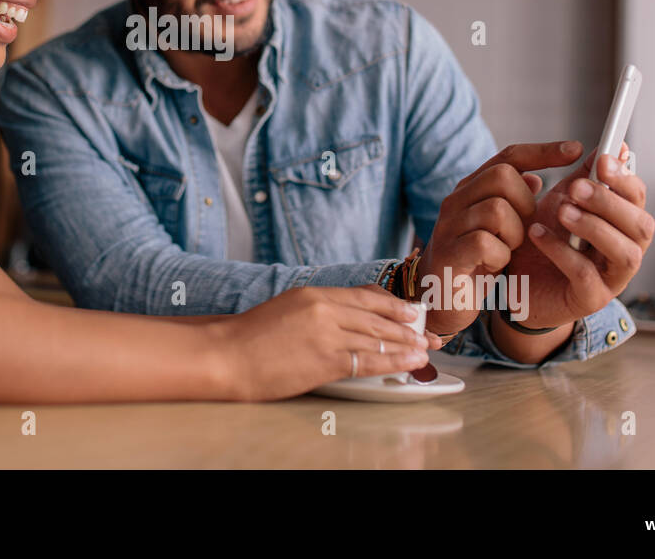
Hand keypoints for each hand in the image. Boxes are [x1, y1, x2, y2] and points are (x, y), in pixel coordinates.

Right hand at [219, 285, 441, 400]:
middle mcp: (325, 309)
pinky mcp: (326, 359)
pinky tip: (411, 361)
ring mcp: (327, 333)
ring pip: (378, 337)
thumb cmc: (250, 337)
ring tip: (426, 348)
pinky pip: (369, 359)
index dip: (393, 305)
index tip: (410, 311)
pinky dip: (395, 360)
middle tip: (428, 331)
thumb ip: (318, 311)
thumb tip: (346, 320)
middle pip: (378, 315)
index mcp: (315, 293)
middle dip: (407, 325)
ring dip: (406, 344)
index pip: (365, 296)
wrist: (226, 354)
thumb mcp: (287, 309)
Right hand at [419, 141, 583, 335]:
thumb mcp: (500, 230)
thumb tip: (535, 177)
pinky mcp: (448, 253)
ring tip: (507, 250)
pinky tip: (495, 265)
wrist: (440, 300)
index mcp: (471, 190)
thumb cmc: (474, 263)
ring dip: (514, 234)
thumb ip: (514, 204)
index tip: (577, 149)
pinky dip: (500, 256)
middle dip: (526, 203)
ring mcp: (448, 225)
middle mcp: (456, 200)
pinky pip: (485, 243)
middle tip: (524, 230)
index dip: (543, 151)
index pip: (508, 157)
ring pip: (496, 209)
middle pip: (502, 176)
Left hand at [507, 142, 654, 329]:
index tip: (603, 160)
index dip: (625, 178)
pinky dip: (562, 251)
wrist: (516, 282)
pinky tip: (537, 233)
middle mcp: (626, 251)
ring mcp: (612, 279)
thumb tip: (613, 147)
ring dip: (594, 227)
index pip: (638, 199)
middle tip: (575, 188)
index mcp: (622, 224)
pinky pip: (585, 275)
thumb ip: (586, 177)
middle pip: (641, 226)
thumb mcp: (564, 201)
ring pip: (624, 254)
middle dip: (610, 203)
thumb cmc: (546, 239)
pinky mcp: (589, 299)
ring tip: (562, 211)